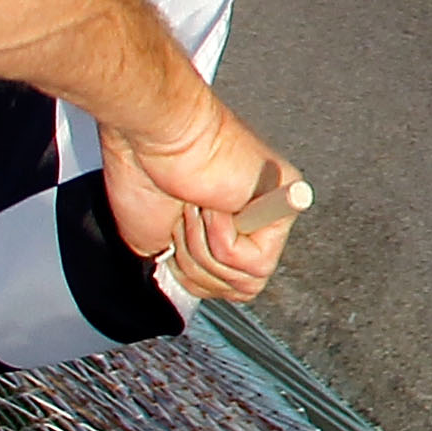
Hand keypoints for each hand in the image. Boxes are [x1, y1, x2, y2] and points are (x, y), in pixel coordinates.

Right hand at [102, 88, 300, 307]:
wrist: (154, 140)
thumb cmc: (145, 177)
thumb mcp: (158, 247)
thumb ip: (190, 274)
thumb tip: (206, 290)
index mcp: (230, 229)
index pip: (231, 288)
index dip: (194, 275)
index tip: (174, 238)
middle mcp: (257, 221)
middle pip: (240, 290)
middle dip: (196, 264)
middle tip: (185, 219)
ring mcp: (274, 212)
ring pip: (246, 281)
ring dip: (204, 250)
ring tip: (197, 209)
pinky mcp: (286, 203)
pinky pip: (254, 262)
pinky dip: (220, 239)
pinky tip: (215, 205)